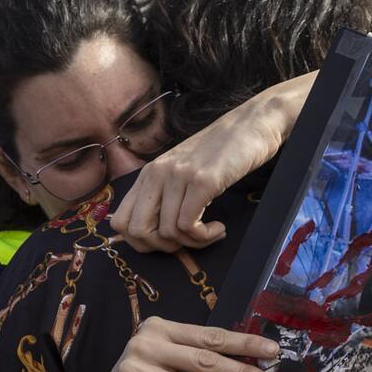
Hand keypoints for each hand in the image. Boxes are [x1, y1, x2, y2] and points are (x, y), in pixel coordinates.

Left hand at [111, 74, 310, 251]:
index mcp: (149, 174)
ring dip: (192, 243)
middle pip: (137, 231)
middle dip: (163, 248)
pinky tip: (219, 228)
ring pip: (167, 232)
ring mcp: (179, 175)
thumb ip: (164, 194)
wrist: (252, 123)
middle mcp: (157, 173)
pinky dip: (204, 237)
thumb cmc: (220, 152)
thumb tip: (154, 234)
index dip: (142, 242)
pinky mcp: (202, 180)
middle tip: (188, 241)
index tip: (169, 240)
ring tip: (211, 232)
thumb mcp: (183, 171)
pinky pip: (188, 225)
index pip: (120, 221)